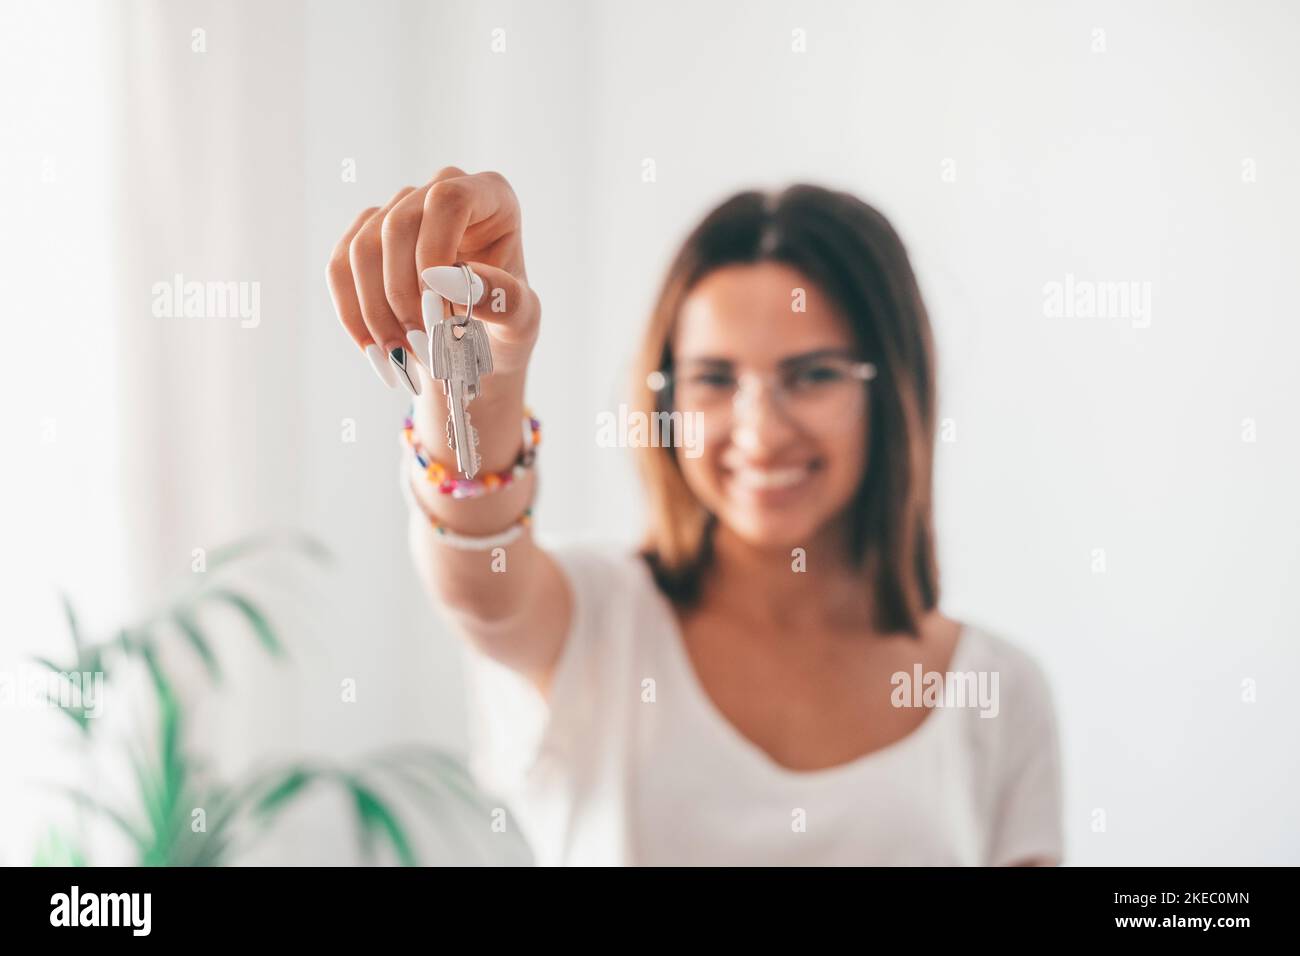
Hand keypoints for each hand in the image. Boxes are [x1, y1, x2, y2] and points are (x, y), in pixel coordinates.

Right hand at [325, 167, 540, 385]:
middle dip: (403, 294)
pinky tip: (378, 354)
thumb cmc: (506, 330)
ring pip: (363, 249)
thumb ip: (501, 300)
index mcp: (490, 197)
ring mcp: (398, 211)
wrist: (479, 354)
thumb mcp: (520, 323)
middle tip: (424, 346)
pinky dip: (354, 317)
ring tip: (405, 358)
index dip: (433, 250)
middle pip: (398, 224)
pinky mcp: (365, 240)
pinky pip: (339, 270)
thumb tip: (446, 279)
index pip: (448, 200)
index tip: (437, 309)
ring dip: (377, 312)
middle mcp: (439, 192)